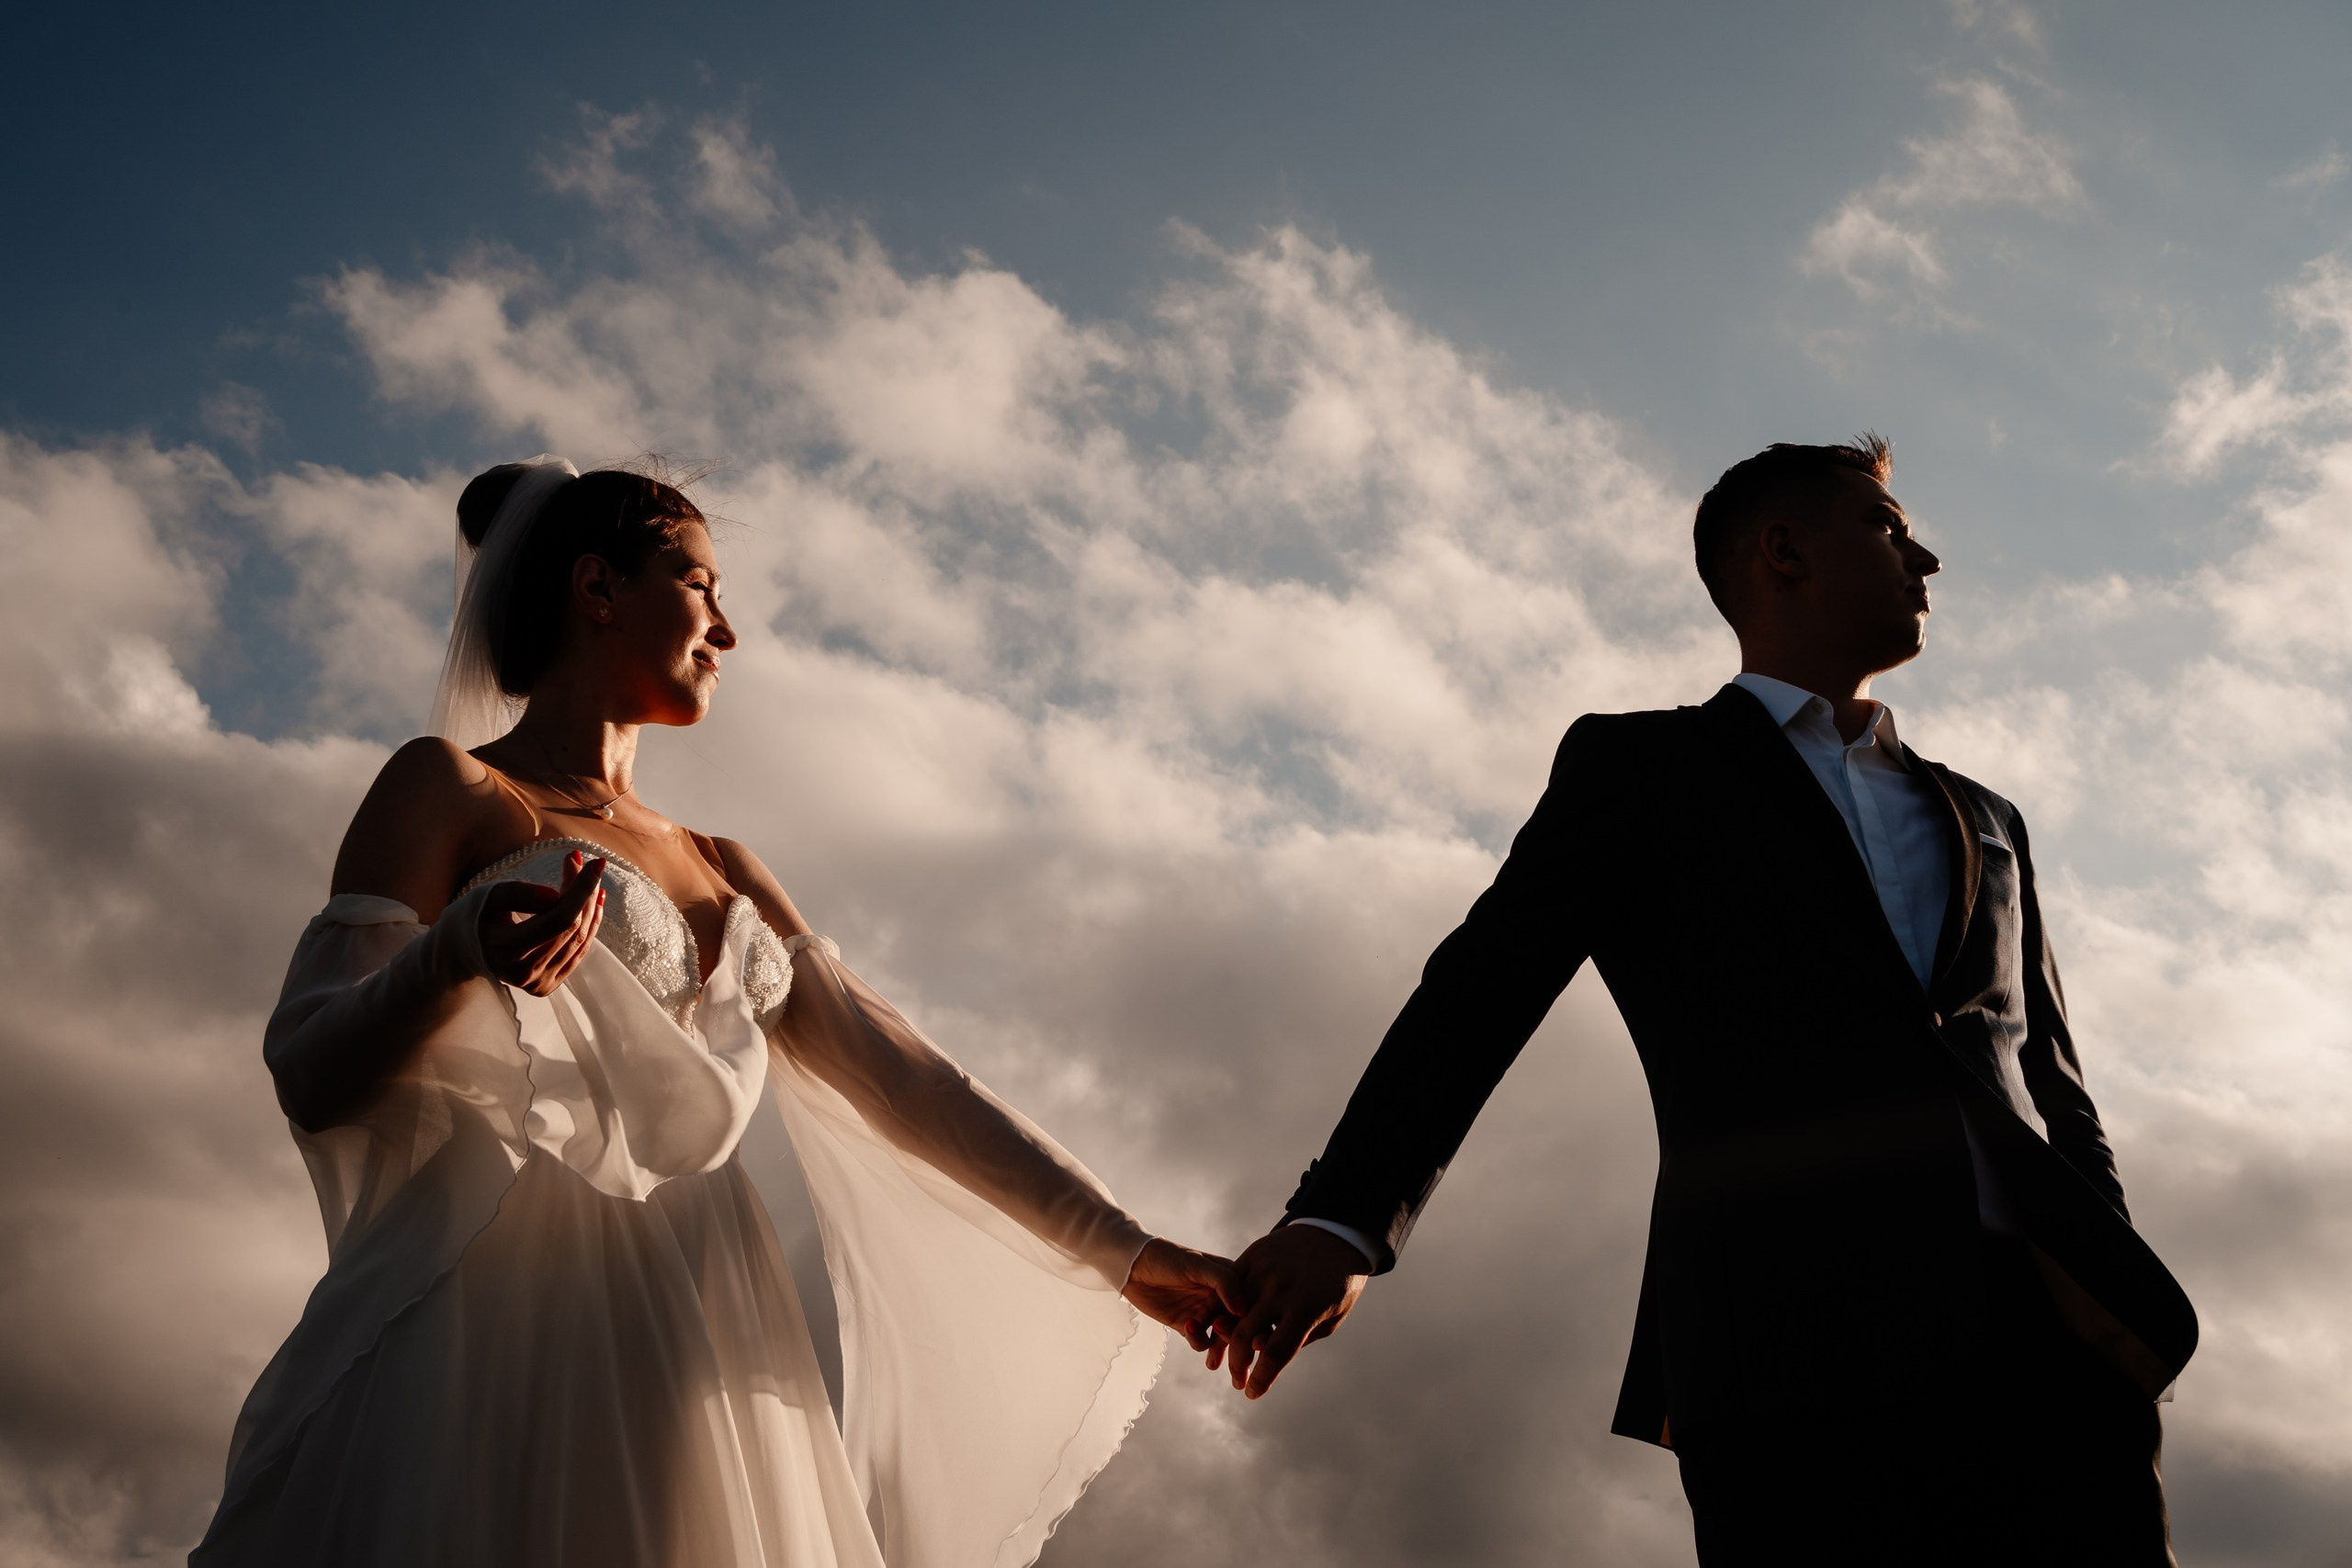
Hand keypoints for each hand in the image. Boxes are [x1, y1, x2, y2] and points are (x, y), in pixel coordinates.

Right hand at [478, 850, 606, 995]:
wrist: (463, 952)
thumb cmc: (475, 917)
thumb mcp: (488, 898)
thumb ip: (517, 894)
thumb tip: (553, 895)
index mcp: (506, 951)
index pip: (558, 919)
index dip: (581, 889)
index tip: (595, 862)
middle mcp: (525, 973)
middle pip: (572, 927)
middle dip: (586, 892)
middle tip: (589, 864)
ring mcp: (539, 983)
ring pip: (580, 939)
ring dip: (591, 905)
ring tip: (591, 878)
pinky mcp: (549, 984)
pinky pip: (580, 951)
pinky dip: (591, 924)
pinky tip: (594, 901)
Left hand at [1121, 1237, 1244, 1352]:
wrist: (1134, 1267)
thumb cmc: (1168, 1258)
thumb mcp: (1198, 1264)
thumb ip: (1224, 1281)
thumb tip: (1243, 1310)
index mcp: (1232, 1279)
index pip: (1253, 1301)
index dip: (1258, 1318)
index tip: (1256, 1332)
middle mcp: (1222, 1298)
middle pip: (1241, 1324)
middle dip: (1239, 1336)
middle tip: (1223, 1332)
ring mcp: (1206, 1313)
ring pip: (1223, 1338)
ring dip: (1219, 1343)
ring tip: (1204, 1333)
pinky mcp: (1189, 1327)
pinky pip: (1202, 1343)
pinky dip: (1199, 1341)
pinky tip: (1189, 1329)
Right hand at [1213, 1223, 1368, 1398]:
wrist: (1336, 1234)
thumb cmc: (1339, 1284)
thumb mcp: (1331, 1317)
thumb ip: (1301, 1339)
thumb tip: (1268, 1358)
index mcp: (1305, 1308)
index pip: (1275, 1353)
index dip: (1261, 1380)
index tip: (1253, 1394)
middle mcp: (1281, 1290)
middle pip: (1245, 1337)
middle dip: (1238, 1366)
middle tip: (1237, 1381)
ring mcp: (1264, 1270)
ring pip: (1229, 1312)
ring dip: (1221, 1342)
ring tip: (1219, 1361)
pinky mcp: (1252, 1256)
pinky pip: (1226, 1287)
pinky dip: (1216, 1310)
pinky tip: (1214, 1328)